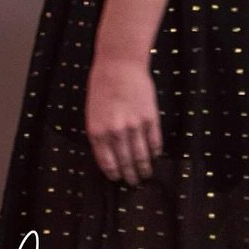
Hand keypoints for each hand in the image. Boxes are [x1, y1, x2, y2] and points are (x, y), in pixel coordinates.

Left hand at [86, 55, 162, 183]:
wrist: (119, 65)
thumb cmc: (102, 86)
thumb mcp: (93, 113)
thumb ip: (100, 133)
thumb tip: (110, 153)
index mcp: (98, 132)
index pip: (107, 162)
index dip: (114, 173)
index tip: (118, 178)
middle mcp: (116, 132)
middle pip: (125, 161)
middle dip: (130, 175)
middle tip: (134, 183)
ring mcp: (134, 125)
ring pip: (141, 155)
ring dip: (144, 167)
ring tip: (146, 175)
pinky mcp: (150, 117)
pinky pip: (154, 140)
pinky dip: (155, 151)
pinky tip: (155, 156)